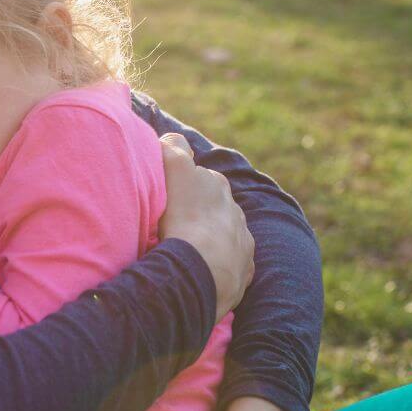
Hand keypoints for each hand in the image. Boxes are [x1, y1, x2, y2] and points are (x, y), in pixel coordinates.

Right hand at [158, 134, 253, 318]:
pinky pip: (230, 263)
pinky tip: (201, 270)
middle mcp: (234, 209)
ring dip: (208, 238)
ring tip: (187, 250)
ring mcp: (241, 240)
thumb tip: (170, 140)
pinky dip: (218, 264)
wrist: (203, 269)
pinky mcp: (243, 268)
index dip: (182, 183)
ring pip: (223, 234)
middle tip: (173, 223)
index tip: (168, 195)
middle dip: (197, 210)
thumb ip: (173, 148)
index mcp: (217, 184)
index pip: (199, 176)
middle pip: (212, 205)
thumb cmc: (184, 217)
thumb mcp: (174, 171)